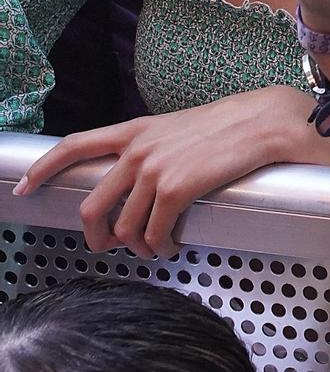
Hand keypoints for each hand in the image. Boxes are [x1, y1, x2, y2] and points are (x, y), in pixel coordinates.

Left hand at [12, 87, 314, 258]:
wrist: (263, 123)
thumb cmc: (229, 128)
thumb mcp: (178, 130)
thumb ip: (151, 150)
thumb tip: (137, 183)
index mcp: (136, 131)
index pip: (76, 144)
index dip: (44, 168)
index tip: (24, 188)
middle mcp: (138, 150)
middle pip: (93, 205)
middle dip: (96, 236)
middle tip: (108, 248)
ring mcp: (155, 171)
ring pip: (124, 228)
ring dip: (138, 246)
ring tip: (155, 246)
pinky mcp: (176, 190)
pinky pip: (155, 234)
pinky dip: (162, 247)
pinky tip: (173, 245)